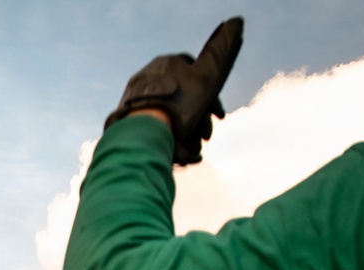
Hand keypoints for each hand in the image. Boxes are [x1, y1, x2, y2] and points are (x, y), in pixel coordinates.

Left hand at [104, 17, 243, 165]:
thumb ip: (220, 51)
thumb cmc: (178, 106)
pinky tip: (175, 155)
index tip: (220, 117)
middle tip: (205, 139)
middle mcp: (148, 77)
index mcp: (166, 63)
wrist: (142, 135)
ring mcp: (135, 98)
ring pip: (169, 119)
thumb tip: (237, 21)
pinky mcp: (126, 120)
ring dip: (186, 136)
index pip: (196, 76)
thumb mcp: (205, 77)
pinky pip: (153, 131)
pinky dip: (168, 143)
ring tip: (190, 153)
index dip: (212, 99)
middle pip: (183, 101)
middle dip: (199, 121)